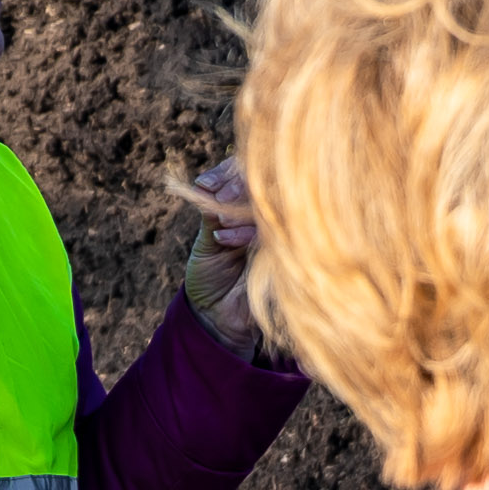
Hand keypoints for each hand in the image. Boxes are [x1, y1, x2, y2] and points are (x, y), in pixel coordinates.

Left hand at [167, 160, 262, 335]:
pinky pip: (272, 232)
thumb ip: (210, 216)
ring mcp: (278, 234)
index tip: (204, 185)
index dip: (226, 174)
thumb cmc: (210, 277)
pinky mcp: (284, 253)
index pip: (244, 174)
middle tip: (217, 200)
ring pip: (268, 205)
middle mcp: (265, 216)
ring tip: (219, 228)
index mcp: (245, 207)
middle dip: (236, 187)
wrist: (218, 315)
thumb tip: (206, 188)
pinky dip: (245, 233)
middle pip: (262, 184)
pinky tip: (225, 241)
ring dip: (238, 213)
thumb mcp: (205, 243)